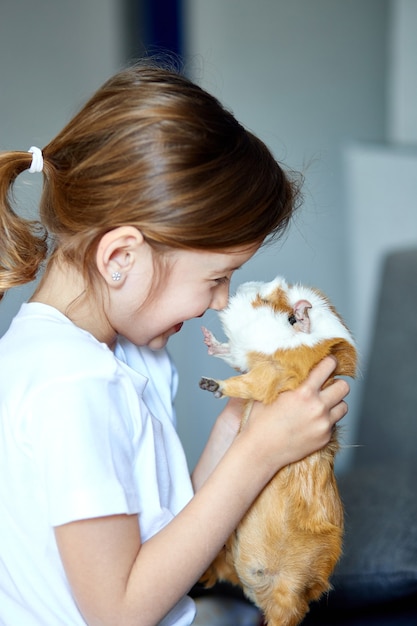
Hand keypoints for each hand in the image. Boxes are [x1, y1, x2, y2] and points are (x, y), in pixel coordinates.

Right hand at [241, 356, 349, 472]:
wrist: (260, 451)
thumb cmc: (260, 420)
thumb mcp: (269, 393)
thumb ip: (284, 378)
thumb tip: (289, 363)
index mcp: (304, 392)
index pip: (329, 366)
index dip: (330, 362)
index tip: (328, 363)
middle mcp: (318, 407)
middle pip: (344, 387)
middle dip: (336, 384)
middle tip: (327, 385)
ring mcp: (323, 424)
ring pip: (344, 406)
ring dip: (335, 403)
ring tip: (321, 404)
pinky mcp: (325, 438)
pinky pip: (334, 423)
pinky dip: (327, 420)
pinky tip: (312, 421)